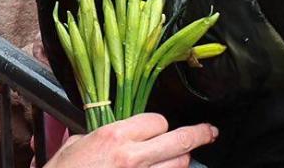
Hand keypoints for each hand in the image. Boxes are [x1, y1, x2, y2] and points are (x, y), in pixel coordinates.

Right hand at [44, 114, 216, 167]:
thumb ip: (97, 137)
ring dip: (180, 161)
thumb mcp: (73, 147)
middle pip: (179, 142)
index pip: (156, 121)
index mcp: (114, 138)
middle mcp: (132, 158)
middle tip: (209, 133)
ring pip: (179, 165)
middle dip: (198, 135)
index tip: (157, 127)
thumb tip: (108, 135)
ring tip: (182, 157)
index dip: (158, 124)